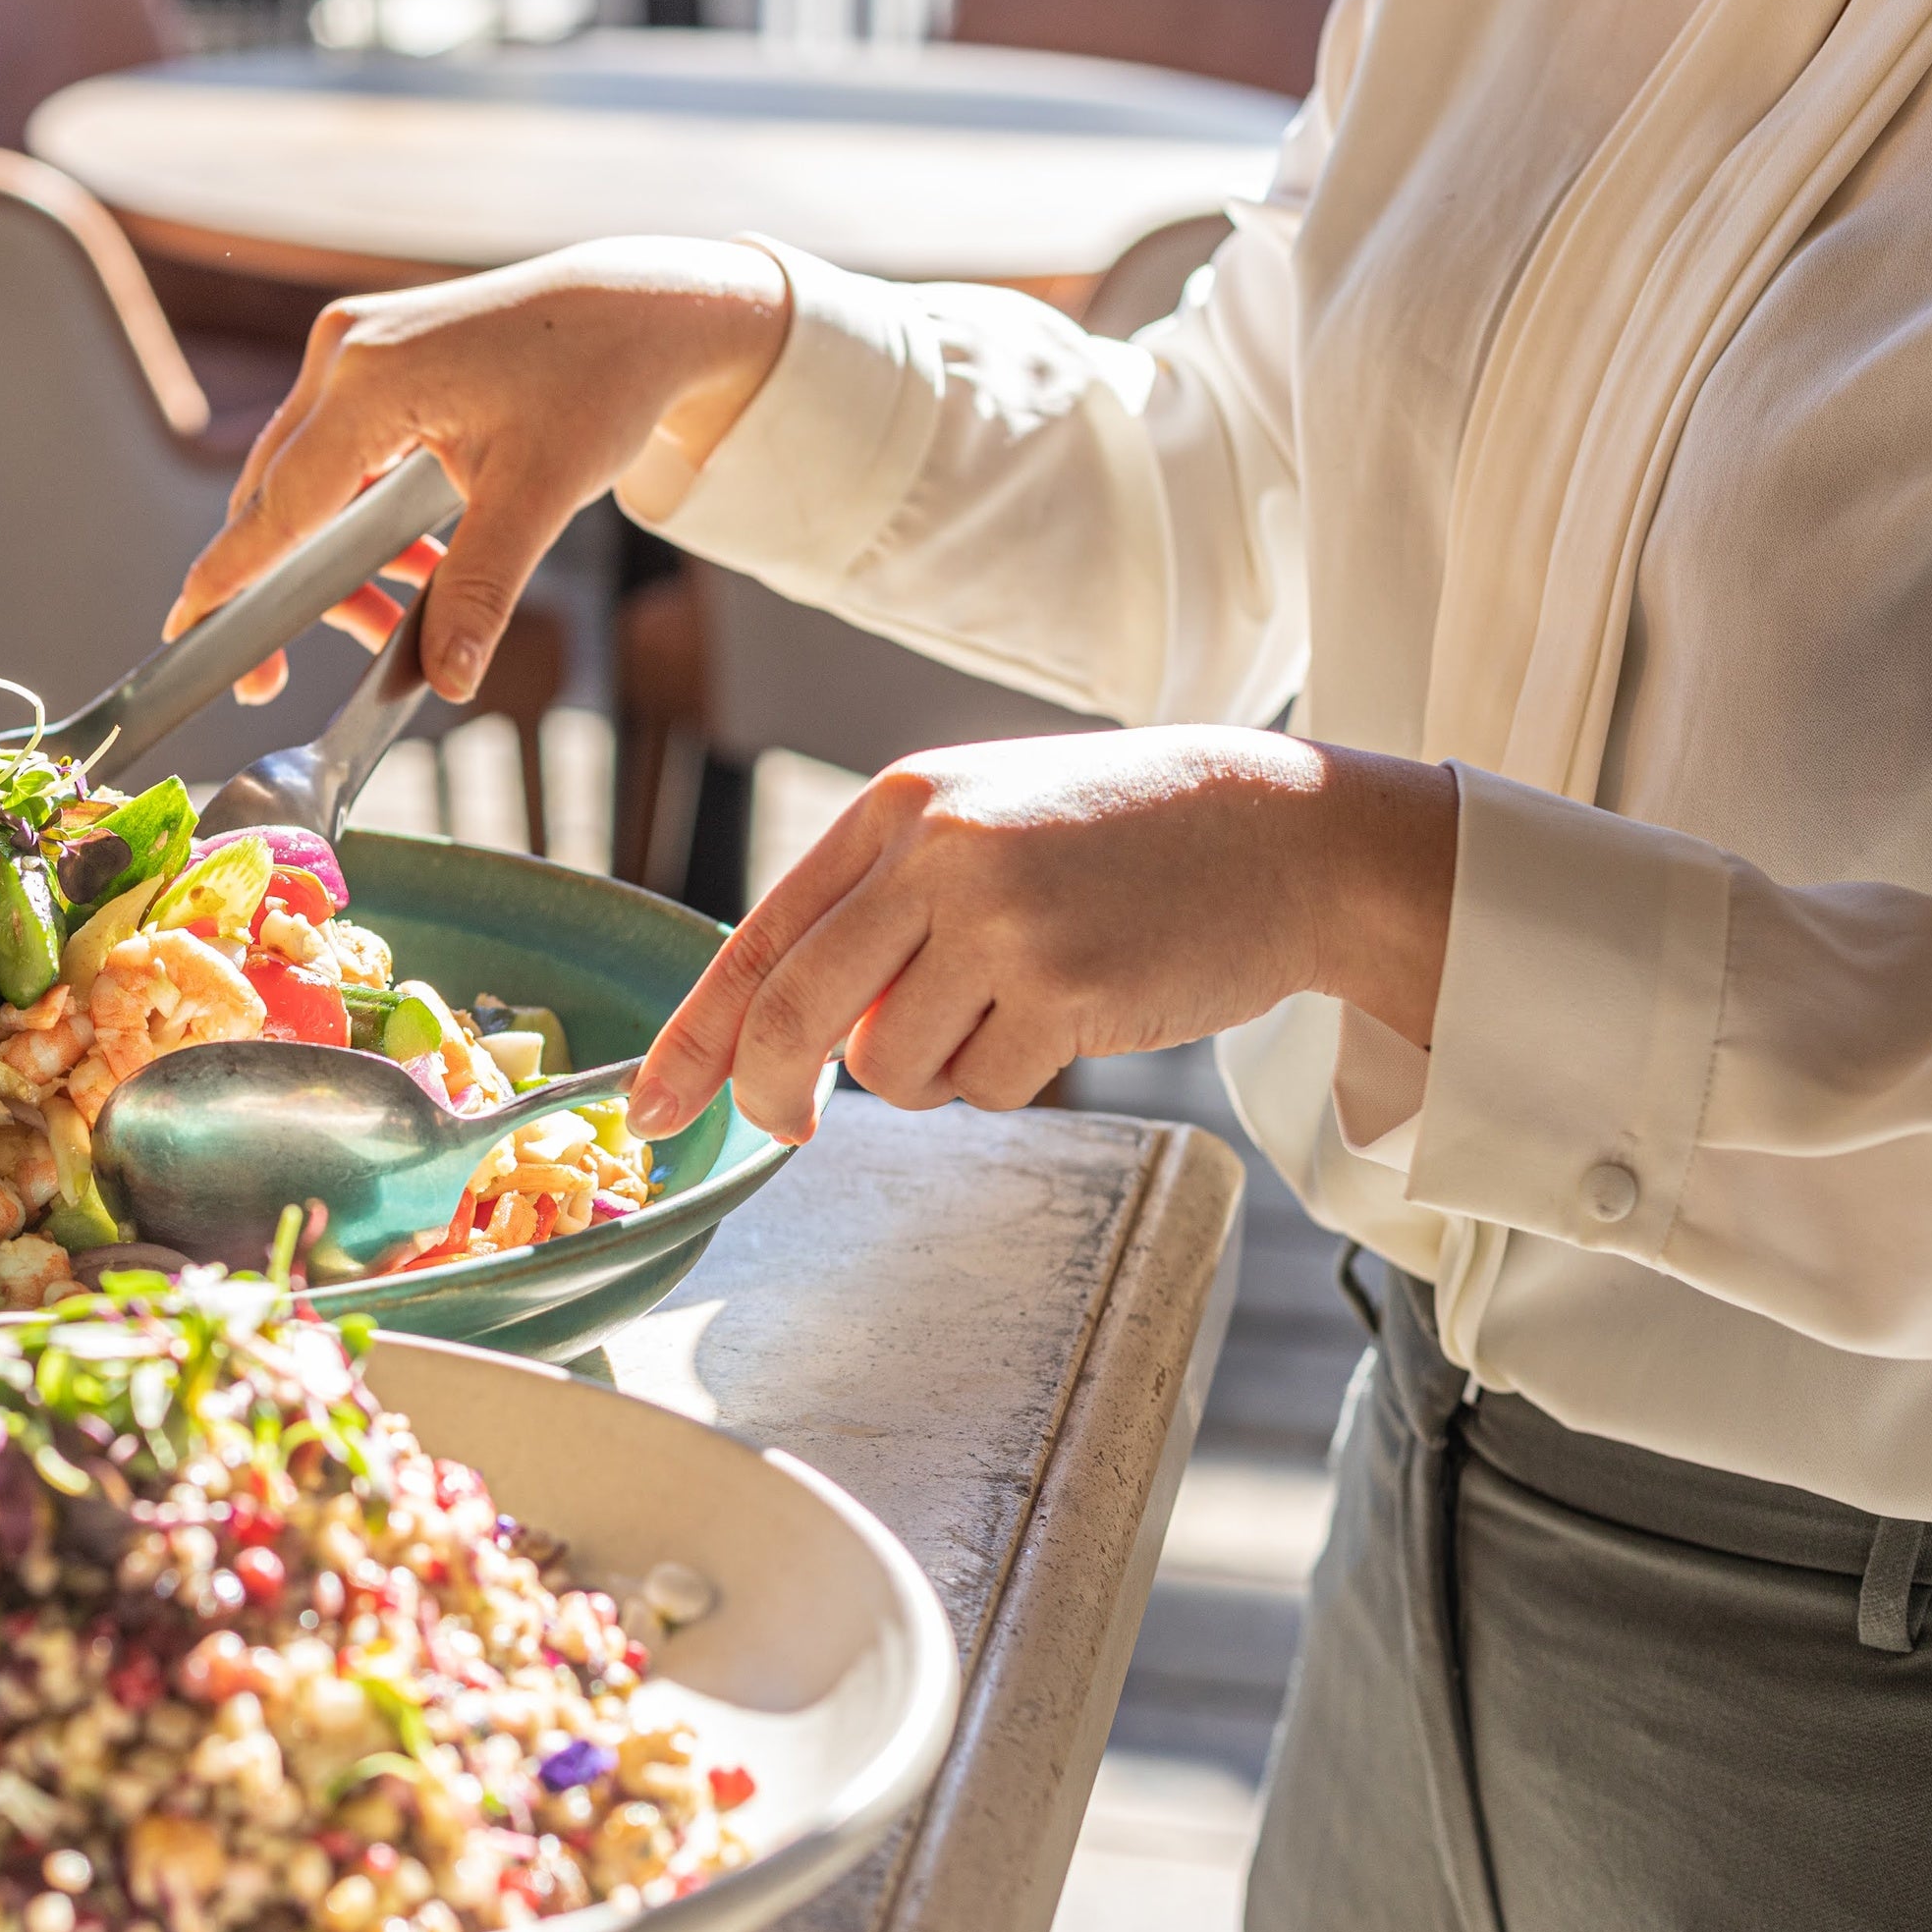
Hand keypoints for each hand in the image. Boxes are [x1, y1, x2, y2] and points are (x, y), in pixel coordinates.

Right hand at [165, 238, 791, 704]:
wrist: (640, 310)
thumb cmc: (598, 381)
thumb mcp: (542, 496)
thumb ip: (481, 590)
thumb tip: (448, 680)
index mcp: (371, 380)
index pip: (278, 501)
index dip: (228, 576)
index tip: (184, 630)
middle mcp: (344, 353)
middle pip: (278, 497)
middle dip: (289, 591)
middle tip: (279, 676)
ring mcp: (353, 349)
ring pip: (307, 482)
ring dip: (339, 560)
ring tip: (398, 624)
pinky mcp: (373, 358)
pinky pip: (338, 455)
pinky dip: (363, 518)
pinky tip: (418, 563)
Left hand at [625, 730, 1459, 1144]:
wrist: (1284, 835)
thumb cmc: (1119, 837)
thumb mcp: (981, 821)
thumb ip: (879, 904)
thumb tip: (786, 1030)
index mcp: (897, 805)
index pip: (758, 937)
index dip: (693, 1035)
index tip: (647, 1105)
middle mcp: (936, 853)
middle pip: (796, 1014)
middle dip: (772, 1090)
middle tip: (784, 1126)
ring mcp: (1000, 919)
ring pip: (893, 1067)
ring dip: (934, 1072)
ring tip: (1010, 1005)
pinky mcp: (1065, 987)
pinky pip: (983, 1088)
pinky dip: (1008, 1077)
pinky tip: (1070, 1013)